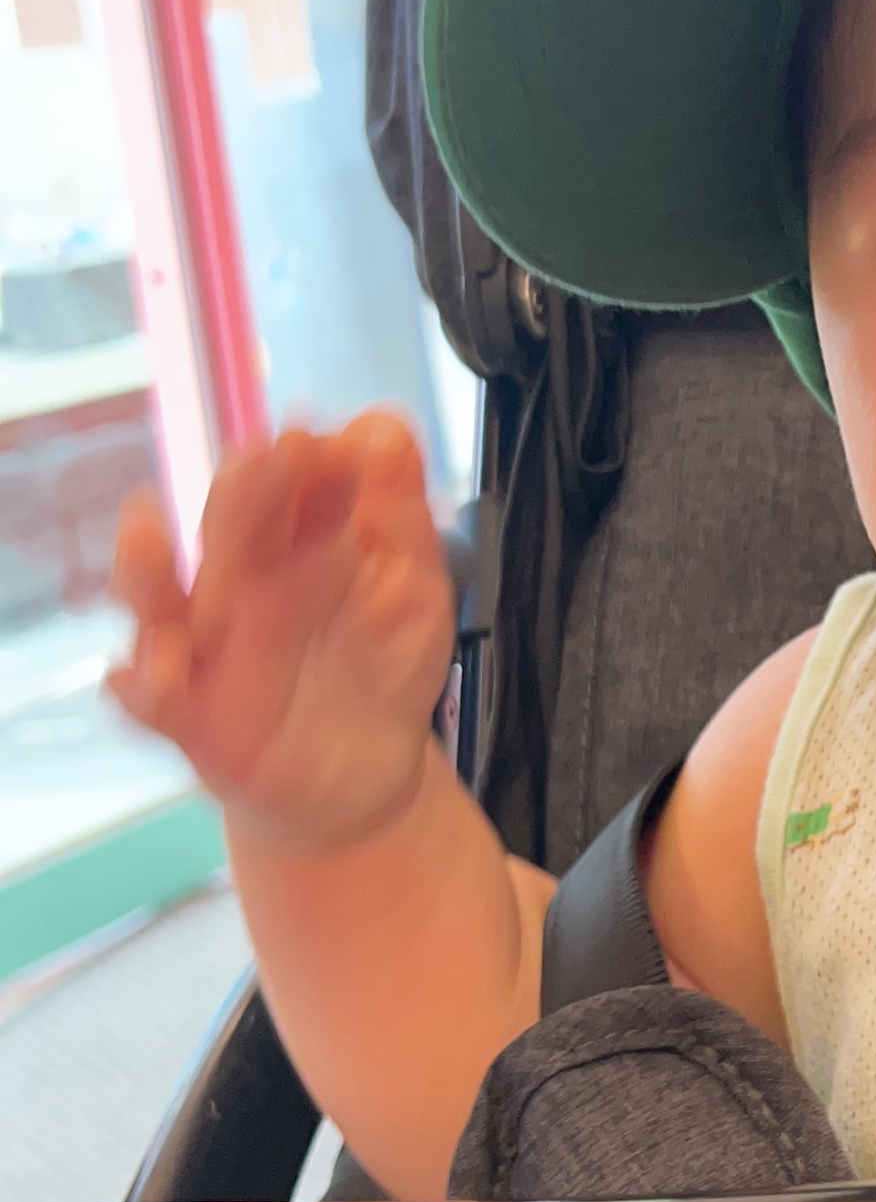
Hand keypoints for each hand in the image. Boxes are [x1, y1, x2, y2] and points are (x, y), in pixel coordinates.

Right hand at [108, 414, 457, 855]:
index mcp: (297, 543)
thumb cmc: (380, 666)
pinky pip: (147, 698)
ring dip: (145, 564)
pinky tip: (157, 674)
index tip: (325, 441)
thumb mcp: (410, 588)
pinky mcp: (189, 715)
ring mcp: (205, 645)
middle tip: (265, 456)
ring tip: (144, 527)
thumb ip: (399, 514)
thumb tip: (383, 428)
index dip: (303, 461)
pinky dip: (141, 684)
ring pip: (158, 598)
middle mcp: (239, 583)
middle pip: (226, 527)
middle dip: (240, 491)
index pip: (291, 486)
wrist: (366, 773)